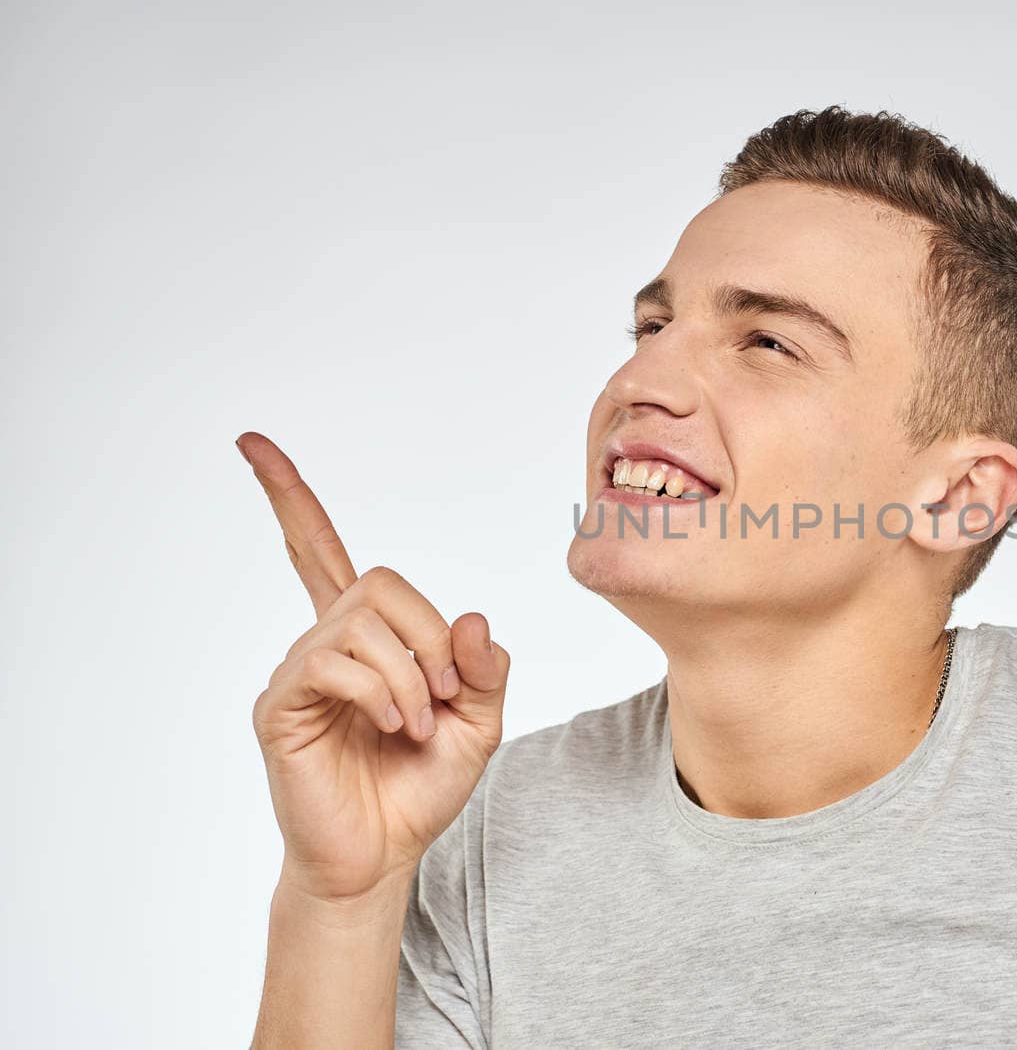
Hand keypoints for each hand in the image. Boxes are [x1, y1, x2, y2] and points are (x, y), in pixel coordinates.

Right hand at [237, 431, 509, 900]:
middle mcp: (324, 642)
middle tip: (446, 692)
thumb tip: (469, 617)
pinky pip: (333, 663)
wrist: (385, 856)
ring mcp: (297, 671)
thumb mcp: (481, 721)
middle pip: (376, 581)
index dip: (288, 496)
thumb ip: (485, 667)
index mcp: (367, 637)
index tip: (250, 442)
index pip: (320, 550)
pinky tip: (395, 726)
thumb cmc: (420, 785)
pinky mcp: (281, 706)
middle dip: (429, 633)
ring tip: (418, 724)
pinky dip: (383, 691)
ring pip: (361, 621)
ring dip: (412, 673)